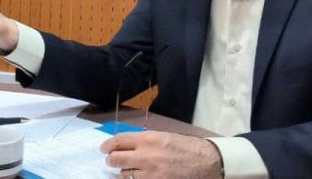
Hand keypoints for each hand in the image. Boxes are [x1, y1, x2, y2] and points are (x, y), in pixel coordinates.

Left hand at [101, 131, 221, 178]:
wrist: (207, 162)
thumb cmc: (186, 147)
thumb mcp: (164, 137)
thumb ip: (144, 141)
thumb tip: (126, 145)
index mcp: (148, 139)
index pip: (118, 141)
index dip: (107, 145)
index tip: (104, 149)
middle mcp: (146, 156)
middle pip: (116, 159)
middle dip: (112, 160)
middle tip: (113, 160)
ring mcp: (150, 174)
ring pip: (124, 175)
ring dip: (123, 173)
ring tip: (127, 170)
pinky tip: (136, 177)